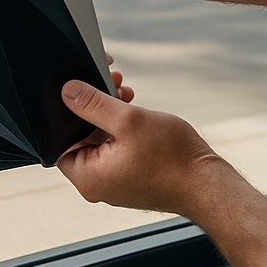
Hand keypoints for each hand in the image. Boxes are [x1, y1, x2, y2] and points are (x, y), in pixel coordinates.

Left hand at [57, 79, 216, 213]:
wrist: (205, 182)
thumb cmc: (172, 157)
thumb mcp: (129, 120)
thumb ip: (94, 104)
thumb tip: (68, 92)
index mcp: (88, 176)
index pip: (61, 140)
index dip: (68, 111)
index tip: (82, 88)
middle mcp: (97, 183)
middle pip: (82, 137)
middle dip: (95, 106)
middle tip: (113, 82)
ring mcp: (115, 181)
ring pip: (102, 140)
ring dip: (112, 114)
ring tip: (128, 94)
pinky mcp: (131, 176)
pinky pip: (117, 148)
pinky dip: (123, 128)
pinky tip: (138, 111)